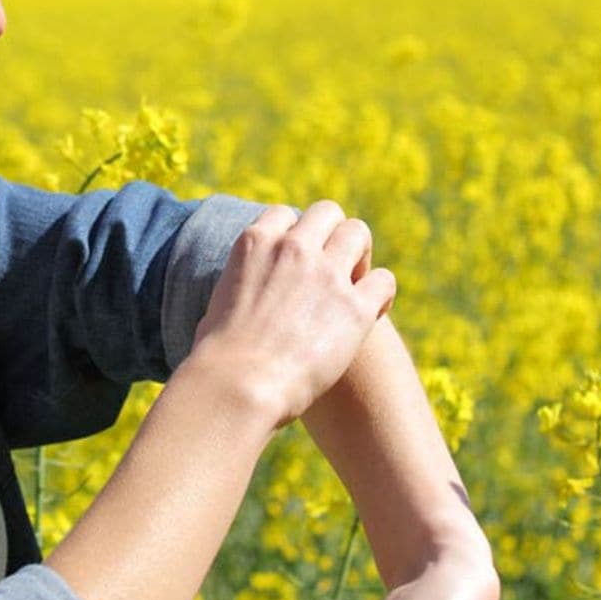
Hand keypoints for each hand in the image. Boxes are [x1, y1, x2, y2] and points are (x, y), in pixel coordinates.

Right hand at [189, 201, 396, 428]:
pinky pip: (383, 280)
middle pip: (328, 213)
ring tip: (355, 283)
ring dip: (359, 254)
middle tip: (333, 265)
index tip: (298, 256)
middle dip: (333, 233)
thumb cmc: (217, 357)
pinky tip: (372, 311)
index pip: (284, 215)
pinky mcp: (354, 308)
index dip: (295, 234)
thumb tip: (241, 297)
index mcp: (255, 244)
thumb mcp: (218, 303)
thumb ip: (241, 285)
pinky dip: (380, 293)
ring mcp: (327, 275)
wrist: (238, 386)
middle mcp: (293, 249)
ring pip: (359, 234)